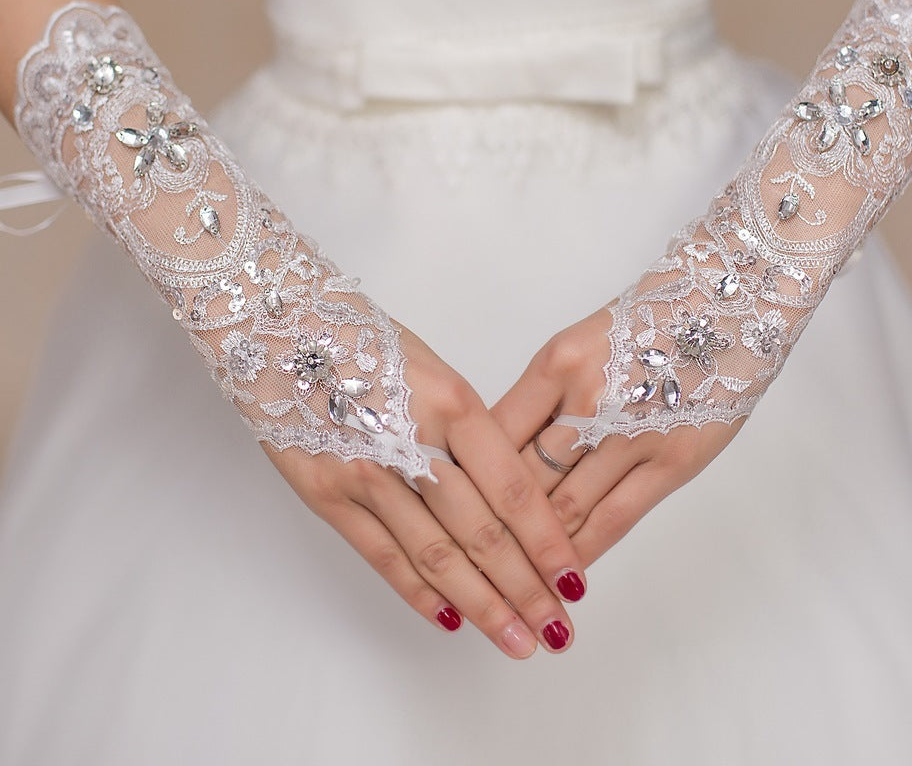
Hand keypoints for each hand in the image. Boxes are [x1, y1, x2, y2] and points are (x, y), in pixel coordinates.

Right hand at [265, 322, 586, 658]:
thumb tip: (509, 495)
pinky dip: (418, 592)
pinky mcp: (327, 495)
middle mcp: (412, 442)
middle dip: (526, 590)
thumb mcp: (435, 371)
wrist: (279, 328)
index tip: (574, 580)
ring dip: (482, 605)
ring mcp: (366, 473)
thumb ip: (470, 431)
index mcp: (452, 404)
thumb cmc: (365, 339)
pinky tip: (450, 620)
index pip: (513, 490)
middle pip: (481, 533)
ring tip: (517, 641)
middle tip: (558, 631)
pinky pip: (382, 555)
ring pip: (435, 555)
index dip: (547, 543)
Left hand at [492, 308, 744, 567]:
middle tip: (466, 567)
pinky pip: (615, 518)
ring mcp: (631, 434)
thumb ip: (538, 398)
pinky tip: (562, 576)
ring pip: (565, 508)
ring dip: (534, 552)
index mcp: (556, 364)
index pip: (495, 435)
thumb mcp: (577, 345)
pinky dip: (583, 551)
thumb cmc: (646, 323)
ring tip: (507, 587)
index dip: (466, 481)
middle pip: (522, 478)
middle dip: (491, 529)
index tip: (449, 515)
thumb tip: (495, 457)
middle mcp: (587, 399)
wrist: (728, 307)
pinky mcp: (672, 462)